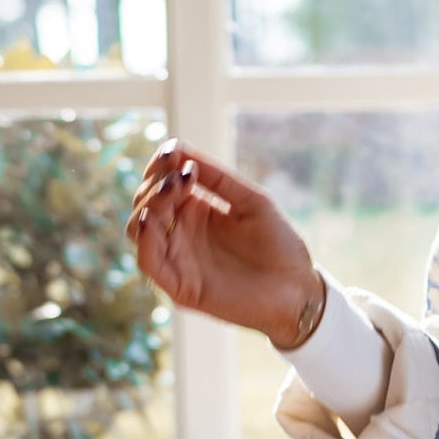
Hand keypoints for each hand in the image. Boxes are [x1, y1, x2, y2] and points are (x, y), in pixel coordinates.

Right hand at [125, 140, 322, 345]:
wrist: (300, 290)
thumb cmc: (279, 245)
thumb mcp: (250, 201)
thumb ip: (217, 178)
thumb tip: (177, 148)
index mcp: (194, 211)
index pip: (160, 183)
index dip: (160, 165)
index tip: (173, 151)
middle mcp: (180, 234)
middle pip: (145, 203)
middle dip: (155, 183)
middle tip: (181, 175)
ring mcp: (178, 260)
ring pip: (139, 229)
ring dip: (148, 205)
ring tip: (171, 190)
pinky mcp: (180, 287)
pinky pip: (149, 262)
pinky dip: (145, 239)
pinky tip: (154, 218)